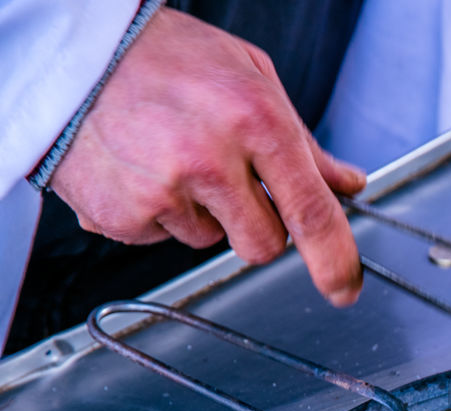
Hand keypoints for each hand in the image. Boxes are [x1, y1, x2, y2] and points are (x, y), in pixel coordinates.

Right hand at [49, 8, 364, 306]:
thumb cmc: (165, 56)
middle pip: (264, 244)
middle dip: (258, 225)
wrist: (72, 51)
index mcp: (254, 119)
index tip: (344, 287)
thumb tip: (345, 185)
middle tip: (230, 179)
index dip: (335, 261)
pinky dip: (158, 212)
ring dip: (203, 212)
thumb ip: (303, 141)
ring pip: (211, 240)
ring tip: (172, 156)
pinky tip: (142, 167)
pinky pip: (162, 237)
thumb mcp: (251, 77)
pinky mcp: (121, 214)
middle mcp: (209, 158)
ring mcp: (161, 190)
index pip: (311, 212)